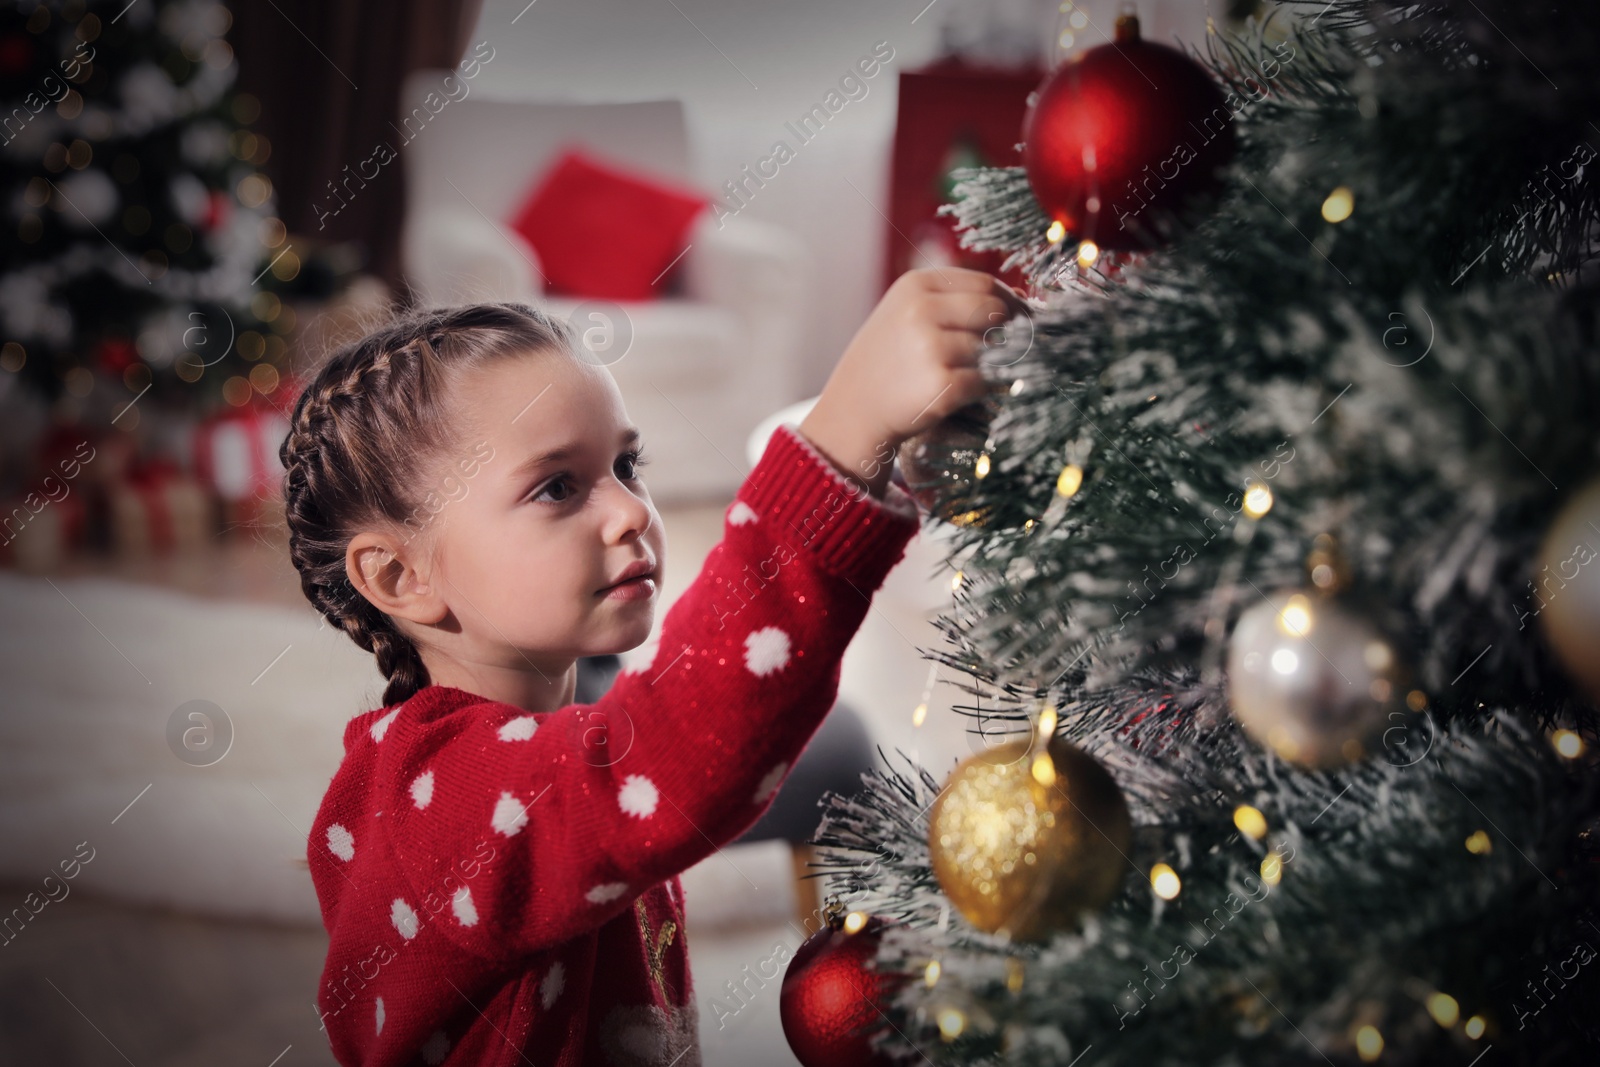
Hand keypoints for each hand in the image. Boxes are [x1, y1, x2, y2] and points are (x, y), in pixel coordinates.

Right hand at [799, 267, 1030, 496]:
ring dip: (991, 365)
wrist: (853, 412)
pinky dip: (981, 390)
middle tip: (1000, 353)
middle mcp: (921, 310)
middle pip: (994, 311)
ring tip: (964, 375)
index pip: (985, 284)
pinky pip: (985, 381)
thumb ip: (955, 302)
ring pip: (994, 348)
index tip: (1017, 322)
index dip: (1009, 303)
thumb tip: (1024, 302)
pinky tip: (960, 394)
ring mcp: (931, 347)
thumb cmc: (888, 362)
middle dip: (1005, 332)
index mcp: (915, 286)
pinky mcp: (941, 384)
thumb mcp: (907, 314)